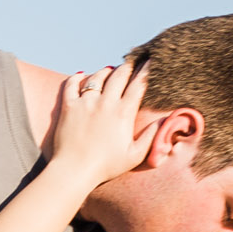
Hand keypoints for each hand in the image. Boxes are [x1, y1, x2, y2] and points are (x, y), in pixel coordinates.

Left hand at [45, 59, 156, 197]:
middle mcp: (105, 103)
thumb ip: (151, 136)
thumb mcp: (135, 156)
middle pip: (119, 75)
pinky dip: (77, 77)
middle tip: (132, 62)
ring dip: (105, 71)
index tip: (151, 61)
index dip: (146, 70)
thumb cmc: (106, 166)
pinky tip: (82, 75)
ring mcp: (85, 103)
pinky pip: (71, 84)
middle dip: (128, 66)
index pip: (138, 85)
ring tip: (110, 70)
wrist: (74, 171)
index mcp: (123, 113)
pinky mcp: (69, 106)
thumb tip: (163, 120)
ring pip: (97, 77)